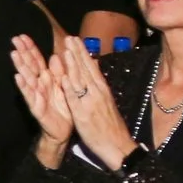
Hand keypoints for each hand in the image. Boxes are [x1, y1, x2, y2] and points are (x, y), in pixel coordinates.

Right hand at [10, 34, 75, 163]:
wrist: (65, 130)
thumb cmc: (63, 106)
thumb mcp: (63, 86)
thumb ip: (59, 72)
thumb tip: (55, 56)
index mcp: (46, 78)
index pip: (36, 60)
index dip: (30, 48)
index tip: (22, 36)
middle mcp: (39, 85)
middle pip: (29, 66)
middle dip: (22, 53)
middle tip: (14, 40)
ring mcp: (36, 96)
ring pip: (27, 78)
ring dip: (20, 66)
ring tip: (14, 54)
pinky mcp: (37, 107)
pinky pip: (30, 96)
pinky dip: (24, 86)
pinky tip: (18, 77)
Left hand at [57, 37, 134, 169]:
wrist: (118, 145)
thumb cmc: (111, 126)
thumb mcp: (106, 102)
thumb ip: (98, 89)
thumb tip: (94, 76)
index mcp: (102, 89)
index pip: (91, 67)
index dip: (83, 53)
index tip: (76, 40)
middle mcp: (98, 92)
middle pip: (86, 69)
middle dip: (77, 53)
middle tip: (69, 37)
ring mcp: (90, 102)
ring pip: (80, 80)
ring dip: (72, 64)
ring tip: (65, 50)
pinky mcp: (84, 114)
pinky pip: (76, 99)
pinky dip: (70, 87)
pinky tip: (64, 77)